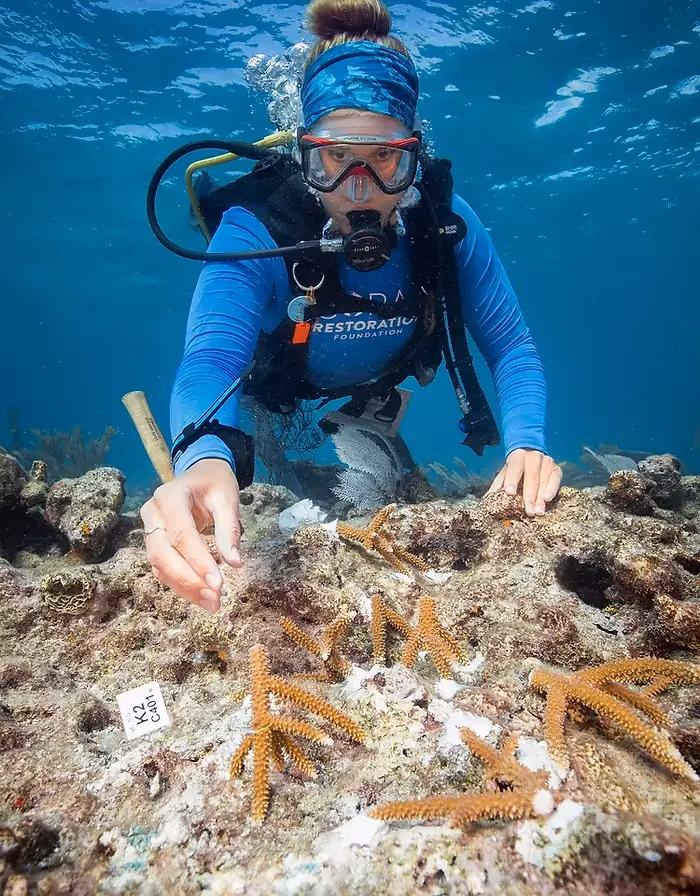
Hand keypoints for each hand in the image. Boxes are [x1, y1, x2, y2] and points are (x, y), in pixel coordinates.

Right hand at [140, 458, 242, 611]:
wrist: (200, 473)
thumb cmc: (215, 483)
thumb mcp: (227, 499)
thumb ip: (229, 529)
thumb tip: (234, 563)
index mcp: (170, 496)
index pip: (181, 534)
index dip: (198, 561)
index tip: (218, 584)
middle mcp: (153, 512)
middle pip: (162, 554)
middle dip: (188, 580)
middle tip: (214, 599)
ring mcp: (149, 528)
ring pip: (159, 565)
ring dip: (184, 588)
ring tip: (211, 603)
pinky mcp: (154, 542)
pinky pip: (162, 567)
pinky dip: (180, 584)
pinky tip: (201, 595)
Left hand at [487, 449, 561, 516]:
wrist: (531, 452)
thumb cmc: (515, 469)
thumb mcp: (504, 474)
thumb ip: (497, 486)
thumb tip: (487, 501)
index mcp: (517, 456)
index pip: (514, 466)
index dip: (512, 479)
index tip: (510, 493)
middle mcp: (533, 457)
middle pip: (531, 476)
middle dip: (529, 495)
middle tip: (528, 511)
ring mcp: (546, 462)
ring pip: (544, 479)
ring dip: (541, 497)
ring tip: (538, 512)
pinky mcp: (556, 469)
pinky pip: (556, 479)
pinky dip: (552, 489)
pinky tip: (548, 499)